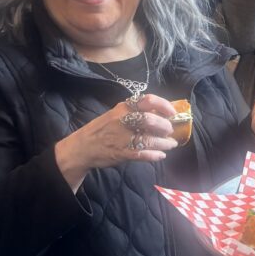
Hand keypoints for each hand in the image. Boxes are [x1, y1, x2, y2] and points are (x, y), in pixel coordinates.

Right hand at [54, 94, 177, 191]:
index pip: (148, 100)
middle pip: (151, 120)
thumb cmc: (103, 129)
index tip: (173, 113)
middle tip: (170, 131)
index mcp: (123, 108)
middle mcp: (123, 120)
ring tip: (170, 144)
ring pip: (150, 139)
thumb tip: (162, 113)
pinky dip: (155, 155)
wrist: (82, 147)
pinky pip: (144, 154)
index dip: (164, 105)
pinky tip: (160, 155)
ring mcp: (122, 138)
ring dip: (165, 143)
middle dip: (166, 127)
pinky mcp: (122, 153)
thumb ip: (135, 112)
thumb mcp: (116, 114)